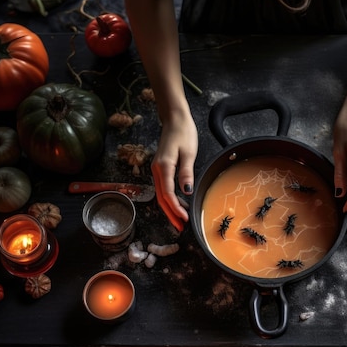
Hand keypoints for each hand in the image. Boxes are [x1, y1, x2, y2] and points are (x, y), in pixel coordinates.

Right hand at [151, 113, 198, 231]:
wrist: (174, 119)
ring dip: (170, 208)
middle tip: (181, 227)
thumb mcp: (189, 153)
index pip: (167, 194)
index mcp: (163, 167)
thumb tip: (186, 192)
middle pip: (161, 198)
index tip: (184, 220)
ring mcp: (156, 169)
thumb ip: (186, 173)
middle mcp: (157, 170)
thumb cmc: (183, 133)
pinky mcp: (160, 168)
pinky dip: (169, 199)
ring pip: (161, 194)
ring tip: (180, 220)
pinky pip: (163, 188)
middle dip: (170, 214)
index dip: (175, 209)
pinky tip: (178, 204)